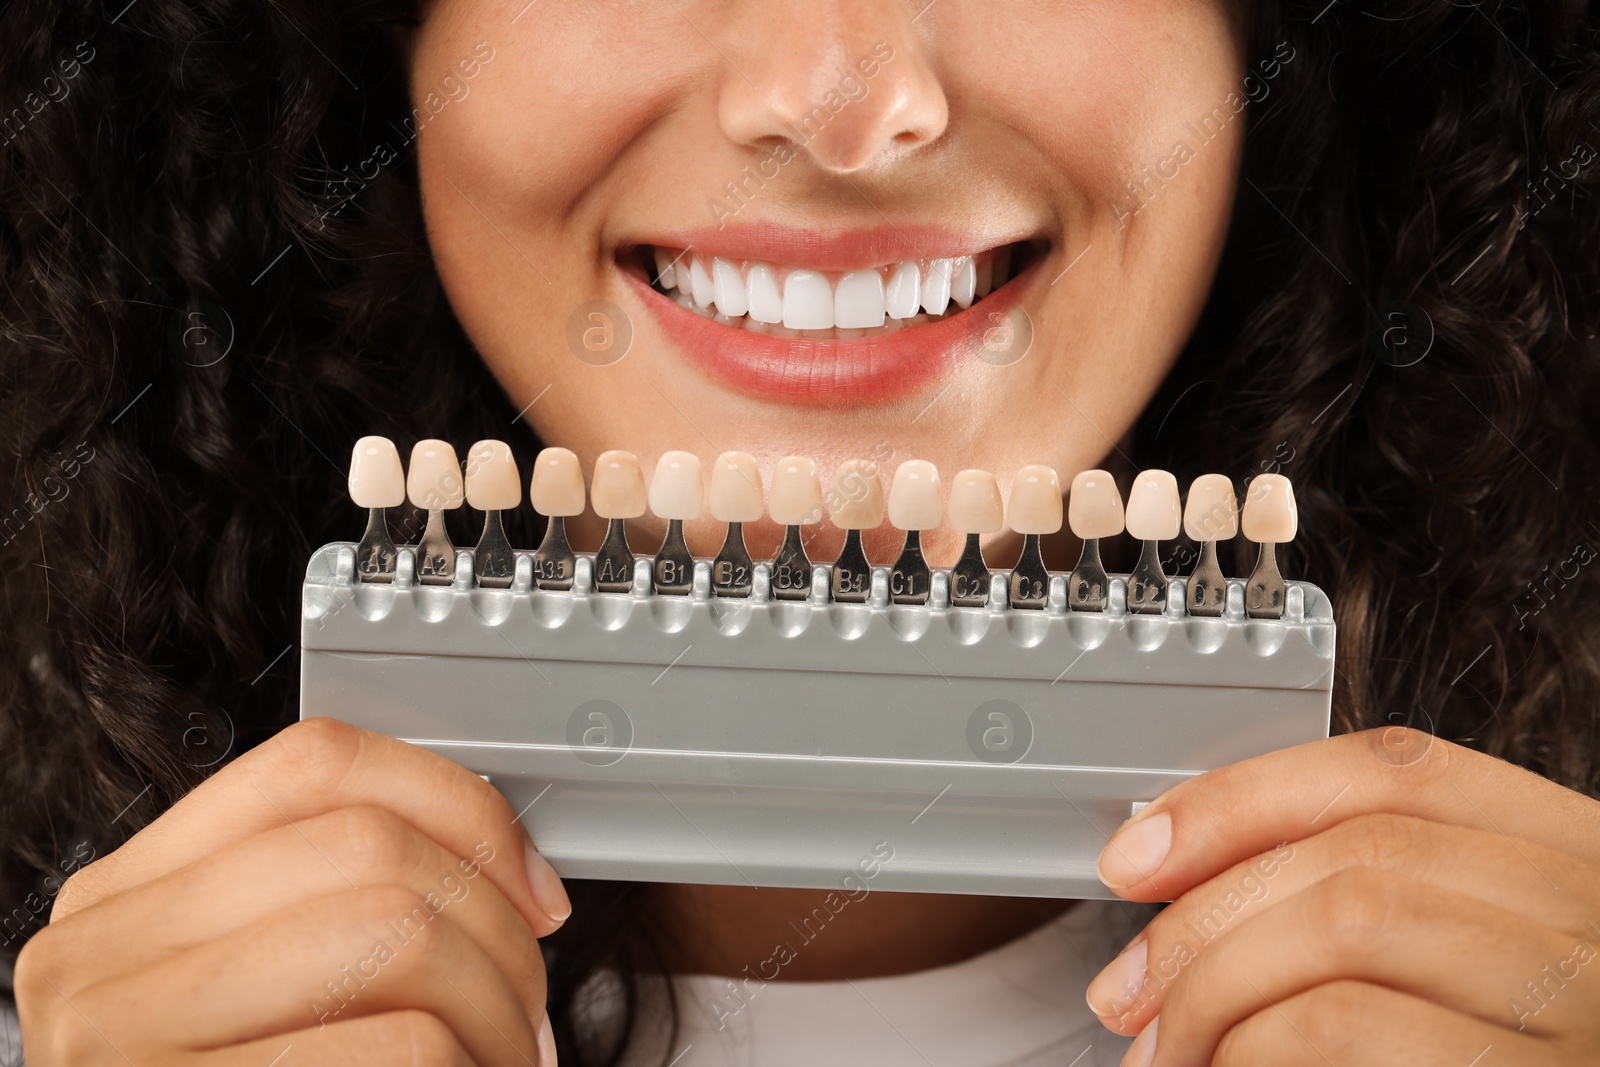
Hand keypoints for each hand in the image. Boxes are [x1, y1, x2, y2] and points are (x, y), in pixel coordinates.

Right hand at [15, 717, 569, 1065]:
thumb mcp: (261, 998)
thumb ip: (336, 910)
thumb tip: (508, 868)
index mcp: (128, 903)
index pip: (315, 764)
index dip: (457, 806)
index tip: (529, 885)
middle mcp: (101, 963)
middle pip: (372, 848)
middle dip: (496, 927)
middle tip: (526, 1006)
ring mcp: (124, 1050)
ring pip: (395, 932)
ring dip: (496, 1009)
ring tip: (501, 1061)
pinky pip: (400, 1051)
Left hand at [1084, 726, 1599, 1065]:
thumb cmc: (1514, 1057)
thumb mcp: (1473, 960)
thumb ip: (1373, 901)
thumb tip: (1185, 882)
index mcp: (1575, 860)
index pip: (1394, 772)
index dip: (1243, 799)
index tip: (1137, 855)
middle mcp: (1599, 921)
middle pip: (1354, 853)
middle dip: (1203, 917)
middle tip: (1127, 993)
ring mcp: (1588, 1014)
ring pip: (1347, 926)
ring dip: (1217, 992)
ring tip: (1171, 1056)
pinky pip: (1355, 1033)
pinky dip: (1258, 1052)